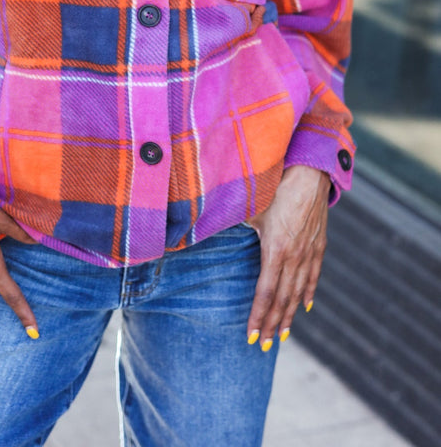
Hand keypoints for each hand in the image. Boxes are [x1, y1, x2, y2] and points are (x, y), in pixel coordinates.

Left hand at [246, 165, 329, 350]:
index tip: (251, 335)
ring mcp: (309, 251)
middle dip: (272, 324)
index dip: (258, 316)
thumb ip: (229, 221)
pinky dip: (308, 293)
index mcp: (276, 249)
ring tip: (281, 334)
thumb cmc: (275, 185)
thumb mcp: (250, 205)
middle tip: (264, 346)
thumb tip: (197, 229)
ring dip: (289, 315)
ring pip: (299, 291)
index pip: (266, 292)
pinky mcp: (319, 244)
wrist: (310, 171)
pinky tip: (304, 307)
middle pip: (283, 299)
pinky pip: (314, 275)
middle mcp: (295, 255)